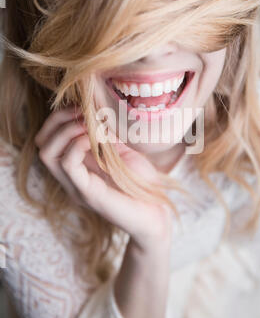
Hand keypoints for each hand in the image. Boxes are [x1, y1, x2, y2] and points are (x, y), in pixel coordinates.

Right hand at [34, 105, 172, 251]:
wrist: (158, 211)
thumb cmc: (141, 181)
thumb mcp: (122, 149)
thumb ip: (106, 132)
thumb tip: (96, 106)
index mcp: (76, 167)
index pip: (47, 138)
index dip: (59, 117)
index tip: (83, 106)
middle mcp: (70, 178)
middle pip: (42, 144)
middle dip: (58, 120)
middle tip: (83, 112)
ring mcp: (76, 187)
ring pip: (48, 154)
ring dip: (67, 130)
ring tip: (89, 124)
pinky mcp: (88, 193)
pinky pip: (69, 165)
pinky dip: (78, 144)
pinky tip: (98, 138)